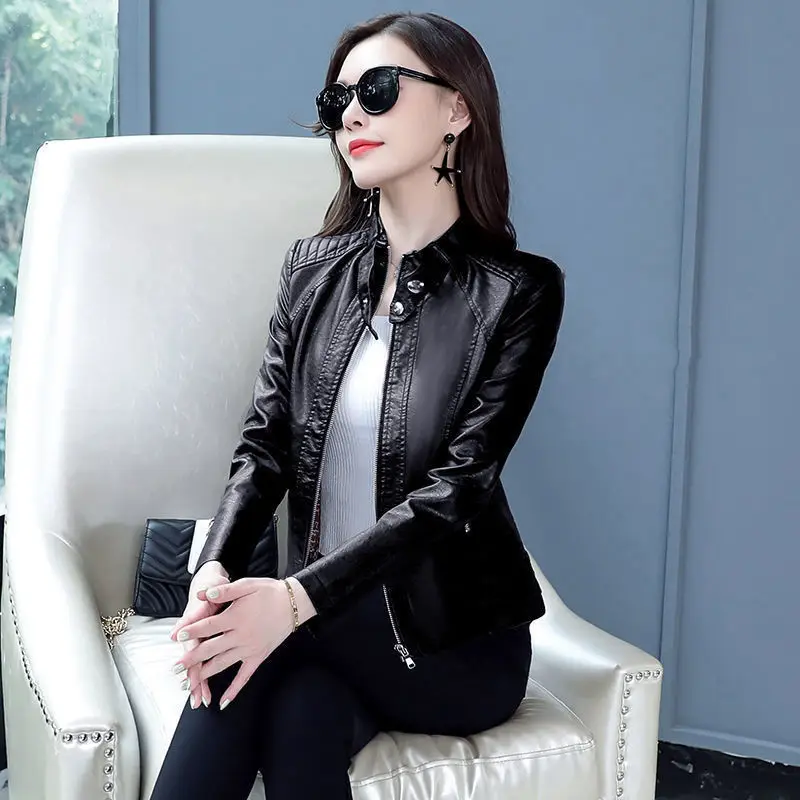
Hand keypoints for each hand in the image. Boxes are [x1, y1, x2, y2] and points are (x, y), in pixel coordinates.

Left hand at [174, 577, 304, 708]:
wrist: (294, 603)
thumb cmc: (269, 592)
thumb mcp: (247, 585)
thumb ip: (224, 590)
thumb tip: (203, 594)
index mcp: (235, 617)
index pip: (207, 626)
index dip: (190, 631)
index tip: (176, 636)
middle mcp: (240, 636)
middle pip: (210, 649)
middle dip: (191, 659)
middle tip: (175, 667)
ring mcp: (249, 649)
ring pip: (222, 664)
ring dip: (204, 674)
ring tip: (189, 682)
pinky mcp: (258, 657)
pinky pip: (244, 677)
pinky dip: (233, 690)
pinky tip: (222, 702)